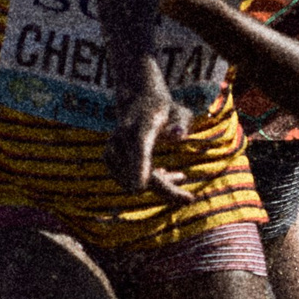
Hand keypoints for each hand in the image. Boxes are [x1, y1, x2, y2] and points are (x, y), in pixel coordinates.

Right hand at [104, 75, 194, 202]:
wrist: (136, 98)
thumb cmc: (164, 108)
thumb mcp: (180, 112)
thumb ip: (181, 122)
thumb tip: (179, 135)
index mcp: (141, 127)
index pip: (139, 150)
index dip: (139, 168)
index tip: (140, 188)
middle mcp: (122, 139)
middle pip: (143, 176)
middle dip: (166, 191)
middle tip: (189, 199)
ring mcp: (112, 149)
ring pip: (135, 182)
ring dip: (159, 184)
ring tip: (179, 176)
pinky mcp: (109, 158)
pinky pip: (127, 180)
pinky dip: (146, 181)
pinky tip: (167, 174)